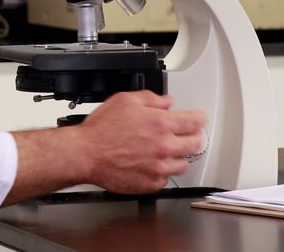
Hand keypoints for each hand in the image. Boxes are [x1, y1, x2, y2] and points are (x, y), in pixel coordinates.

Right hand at [77, 90, 205, 193]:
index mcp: (161, 124)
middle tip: (186, 135)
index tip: (197, 120)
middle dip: (194, 137)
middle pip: (197, 144)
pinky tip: (151, 164)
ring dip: (178, 156)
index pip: (196, 121)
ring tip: (164, 151)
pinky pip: (166, 179)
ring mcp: (159, 168)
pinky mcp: (150, 183)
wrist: (86, 154)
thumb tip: (166, 102)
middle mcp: (164, 147)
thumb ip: (151, 99)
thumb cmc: (101, 130)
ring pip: (183, 164)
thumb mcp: (125, 100)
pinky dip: (162, 172)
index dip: (198, 118)